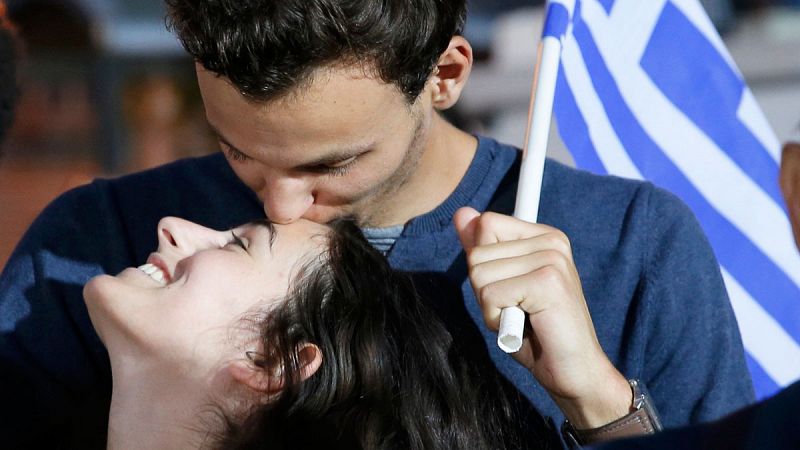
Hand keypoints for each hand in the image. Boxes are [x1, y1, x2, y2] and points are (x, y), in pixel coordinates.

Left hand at [453, 207, 631, 427]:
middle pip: (477, 252)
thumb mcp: (501, 285)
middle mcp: (551, 240)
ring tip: (522, 318)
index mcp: (544, 236)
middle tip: (518, 310)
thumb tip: (462, 212)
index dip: (483, 264)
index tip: (511, 289)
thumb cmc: (537, 332)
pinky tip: (525, 327)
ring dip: (491, 307)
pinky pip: (490, 295)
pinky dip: (497, 319)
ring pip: (480, 274)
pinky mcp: (547, 282)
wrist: (574, 370)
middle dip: (485, 290)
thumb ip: (482, 249)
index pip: (487, 224)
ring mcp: (552, 259)